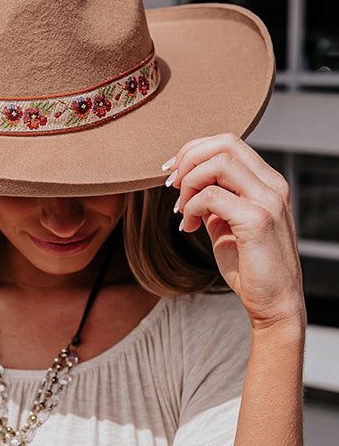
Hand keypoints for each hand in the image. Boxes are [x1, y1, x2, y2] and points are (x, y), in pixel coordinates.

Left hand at [165, 132, 306, 334]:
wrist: (273, 303)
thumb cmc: (251, 268)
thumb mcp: (227, 226)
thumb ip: (214, 202)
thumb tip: (189, 187)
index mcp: (267, 183)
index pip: (228, 143)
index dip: (193, 150)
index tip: (172, 172)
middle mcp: (272, 185)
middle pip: (224, 143)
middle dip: (188, 159)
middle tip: (171, 187)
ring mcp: (268, 200)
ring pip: (219, 162)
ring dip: (189, 183)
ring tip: (182, 211)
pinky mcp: (258, 220)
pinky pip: (213, 196)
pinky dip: (192, 207)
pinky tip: (188, 227)